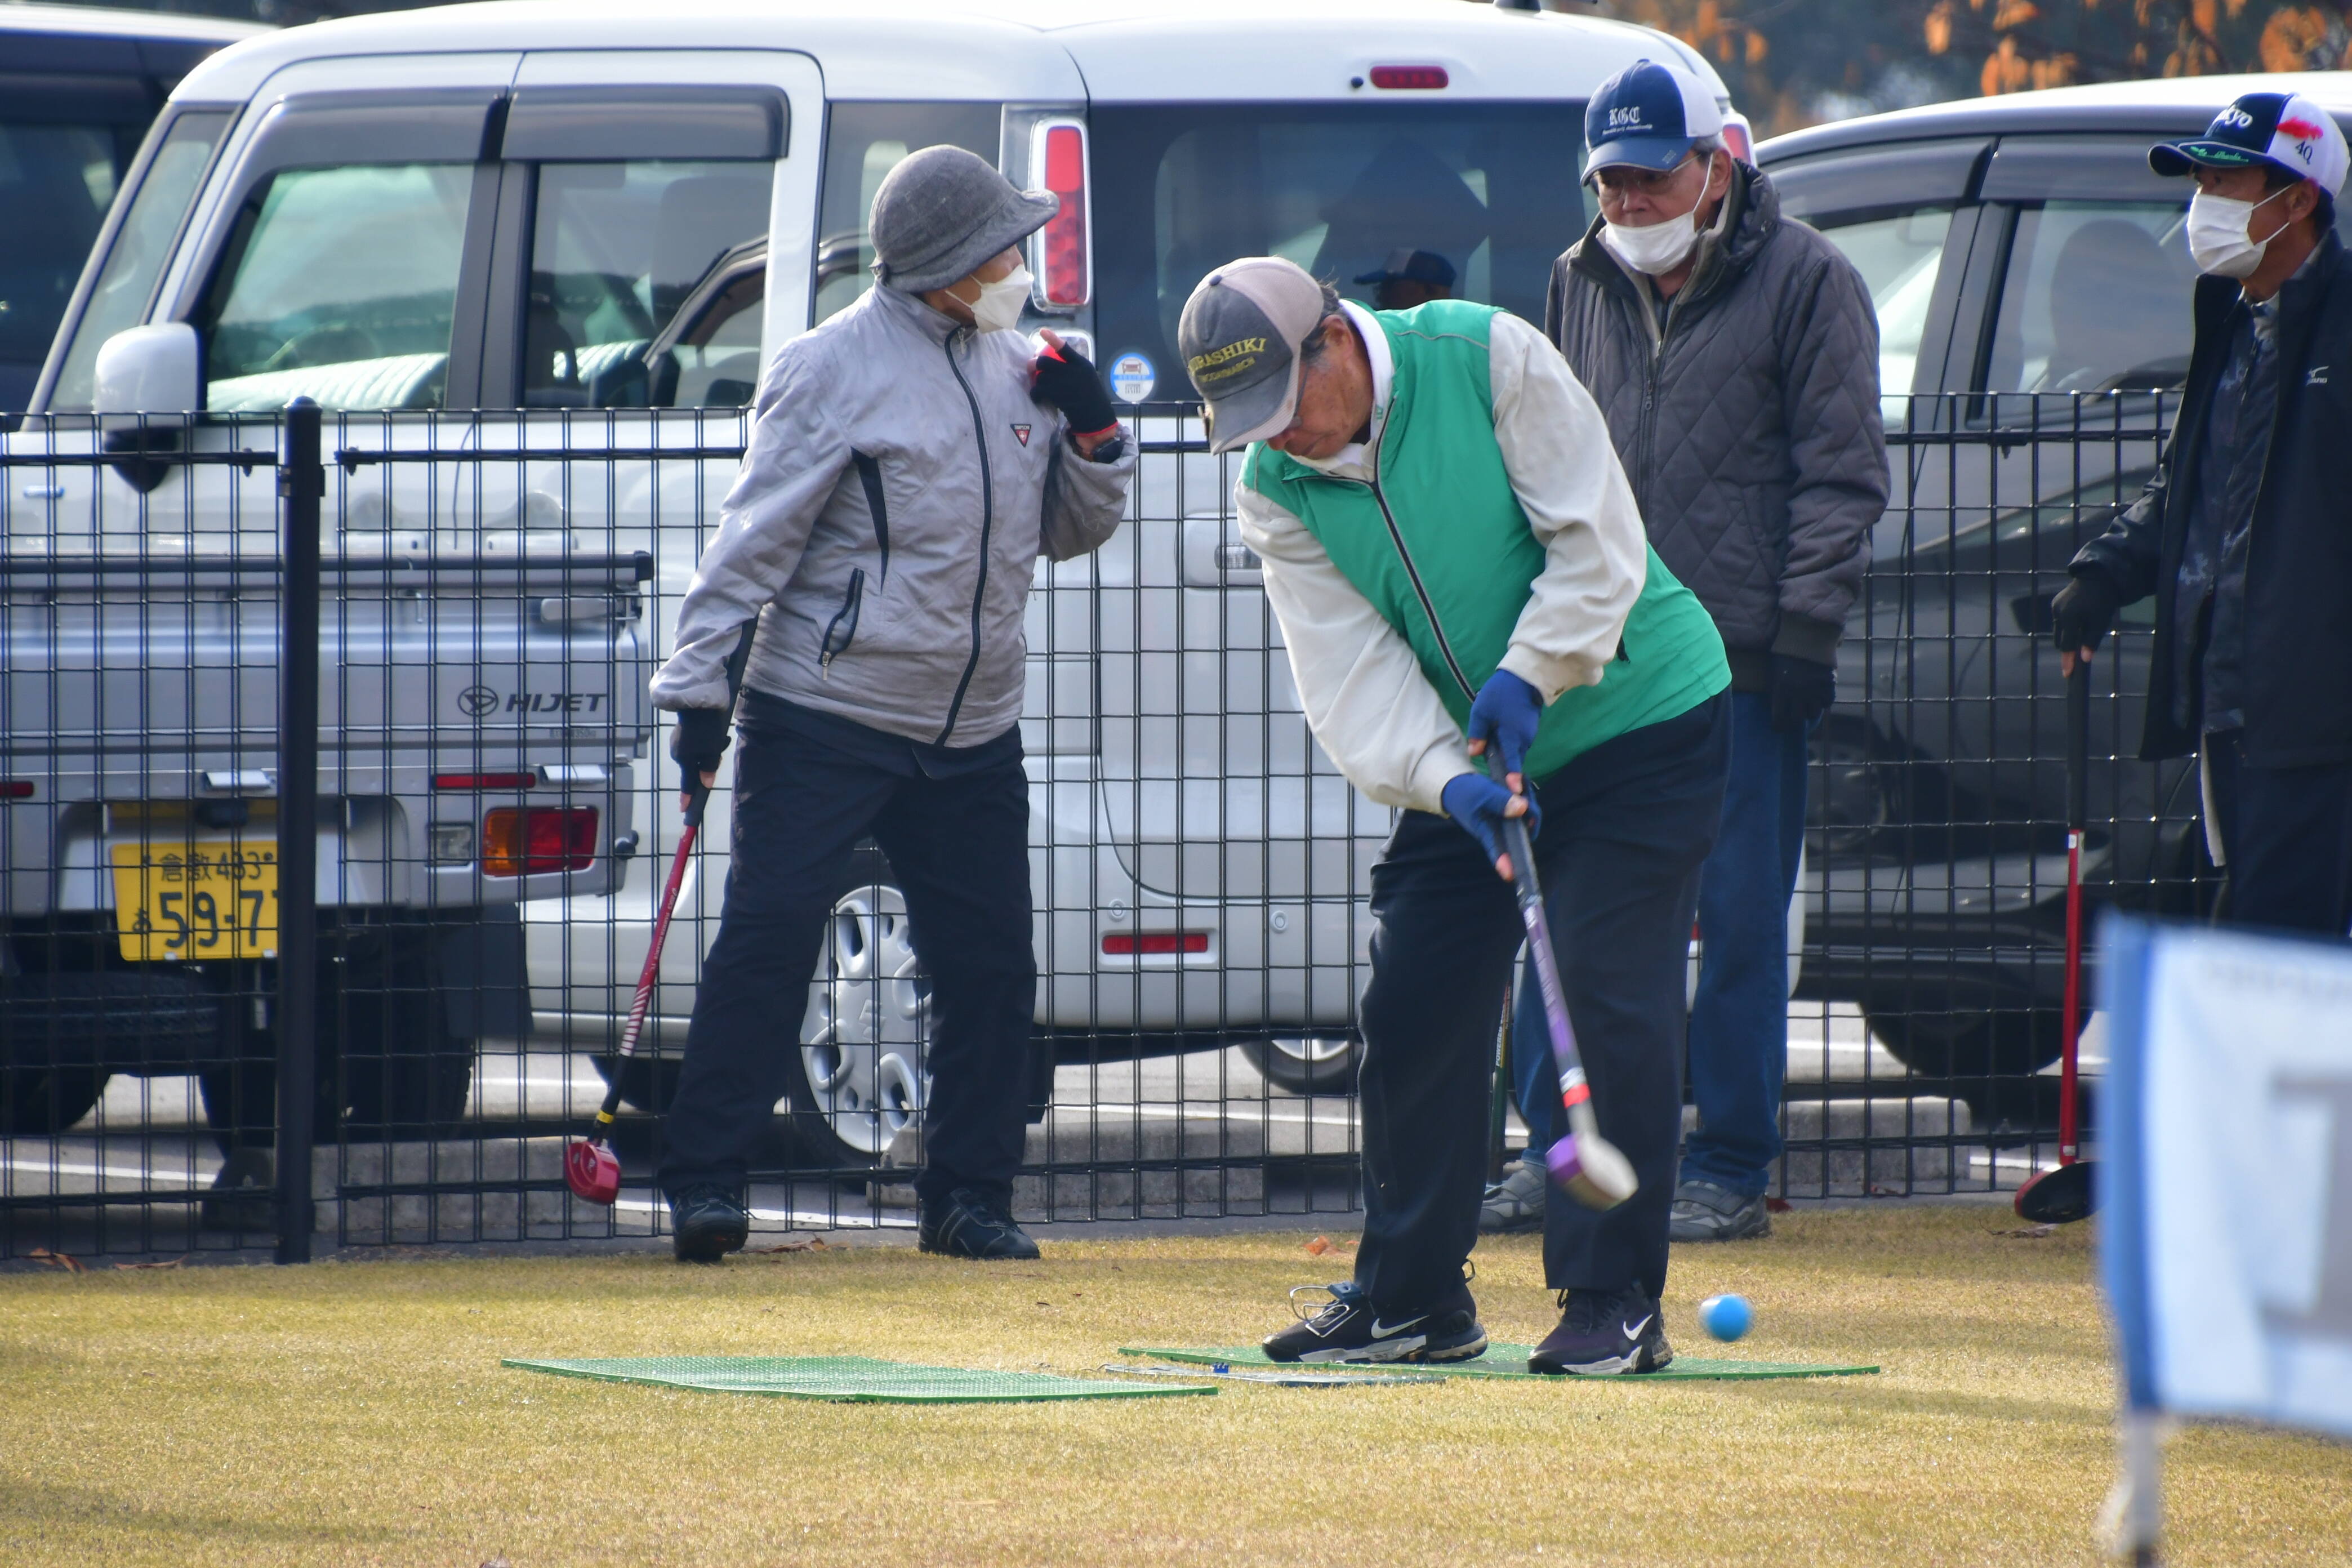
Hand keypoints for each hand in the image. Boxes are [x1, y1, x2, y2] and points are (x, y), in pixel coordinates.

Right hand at [669, 708, 731, 806]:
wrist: (697, 702)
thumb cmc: (706, 729)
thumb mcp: (712, 751)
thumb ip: (709, 768)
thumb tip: (705, 783)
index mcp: (684, 760)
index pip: (687, 783)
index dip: (688, 797)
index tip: (685, 809)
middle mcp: (678, 753)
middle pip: (696, 766)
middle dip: (709, 762)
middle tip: (720, 749)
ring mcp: (678, 743)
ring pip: (697, 755)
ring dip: (710, 750)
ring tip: (720, 738)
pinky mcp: (681, 734)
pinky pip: (695, 745)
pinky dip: (704, 743)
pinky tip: (712, 732)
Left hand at [1032, 329, 1116, 438]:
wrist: (1095, 415)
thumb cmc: (1091, 395)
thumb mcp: (1087, 376)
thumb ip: (1074, 368)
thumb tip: (1055, 362)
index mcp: (1081, 364)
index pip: (1065, 348)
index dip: (1052, 339)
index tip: (1042, 331)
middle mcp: (1072, 372)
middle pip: (1045, 362)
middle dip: (1034, 363)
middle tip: (1031, 367)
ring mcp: (1063, 384)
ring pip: (1041, 377)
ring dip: (1036, 381)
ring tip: (1038, 386)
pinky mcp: (1056, 396)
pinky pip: (1039, 390)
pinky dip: (1035, 393)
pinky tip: (1037, 396)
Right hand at [1441, 772, 1542, 880]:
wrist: (1459, 787)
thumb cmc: (1465, 794)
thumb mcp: (1480, 794)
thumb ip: (1500, 801)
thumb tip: (1522, 808)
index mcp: (1487, 832)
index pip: (1497, 849)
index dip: (1504, 861)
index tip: (1509, 875)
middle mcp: (1503, 831)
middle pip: (1526, 827)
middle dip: (1527, 807)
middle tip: (1515, 785)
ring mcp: (1509, 822)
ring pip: (1529, 812)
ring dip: (1525, 793)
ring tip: (1512, 778)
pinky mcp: (1514, 811)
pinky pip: (1526, 802)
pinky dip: (1523, 789)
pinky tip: (1516, 778)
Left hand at [1464, 669, 1542, 791]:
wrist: (1524, 676)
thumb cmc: (1500, 693)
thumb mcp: (1481, 711)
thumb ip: (1477, 734)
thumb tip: (1474, 753)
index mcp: (1512, 736)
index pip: (1513, 762)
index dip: (1513, 778)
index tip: (1515, 792)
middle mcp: (1524, 739)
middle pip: (1513, 759)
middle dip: (1504, 765)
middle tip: (1490, 762)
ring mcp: (1530, 734)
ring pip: (1516, 750)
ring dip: (1506, 751)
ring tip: (1492, 741)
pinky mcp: (1531, 729)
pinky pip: (1519, 742)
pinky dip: (1511, 743)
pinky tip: (1500, 733)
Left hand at [1768, 654, 1835, 734]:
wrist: (1806, 636)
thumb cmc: (1785, 654)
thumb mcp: (1775, 674)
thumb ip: (1778, 692)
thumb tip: (1780, 713)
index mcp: (1780, 690)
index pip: (1779, 719)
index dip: (1779, 726)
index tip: (1780, 727)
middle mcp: (1797, 693)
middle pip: (1798, 719)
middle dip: (1795, 718)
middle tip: (1795, 713)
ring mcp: (1814, 689)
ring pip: (1813, 713)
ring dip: (1810, 710)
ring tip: (1808, 703)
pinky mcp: (1828, 684)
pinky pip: (1828, 702)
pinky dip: (1824, 701)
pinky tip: (1819, 695)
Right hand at [2051, 569, 2120, 675]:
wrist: (2098, 577)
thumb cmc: (2102, 601)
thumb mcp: (2100, 622)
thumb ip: (2091, 641)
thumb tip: (2084, 659)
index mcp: (2069, 618)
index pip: (2066, 645)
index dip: (2068, 661)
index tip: (2067, 674)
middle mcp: (2058, 613)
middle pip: (2059, 640)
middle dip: (2068, 647)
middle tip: (2079, 652)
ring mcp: (2054, 607)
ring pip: (2058, 630)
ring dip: (2067, 635)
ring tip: (2081, 632)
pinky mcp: (2055, 603)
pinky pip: (2058, 620)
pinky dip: (2066, 625)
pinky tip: (2077, 620)